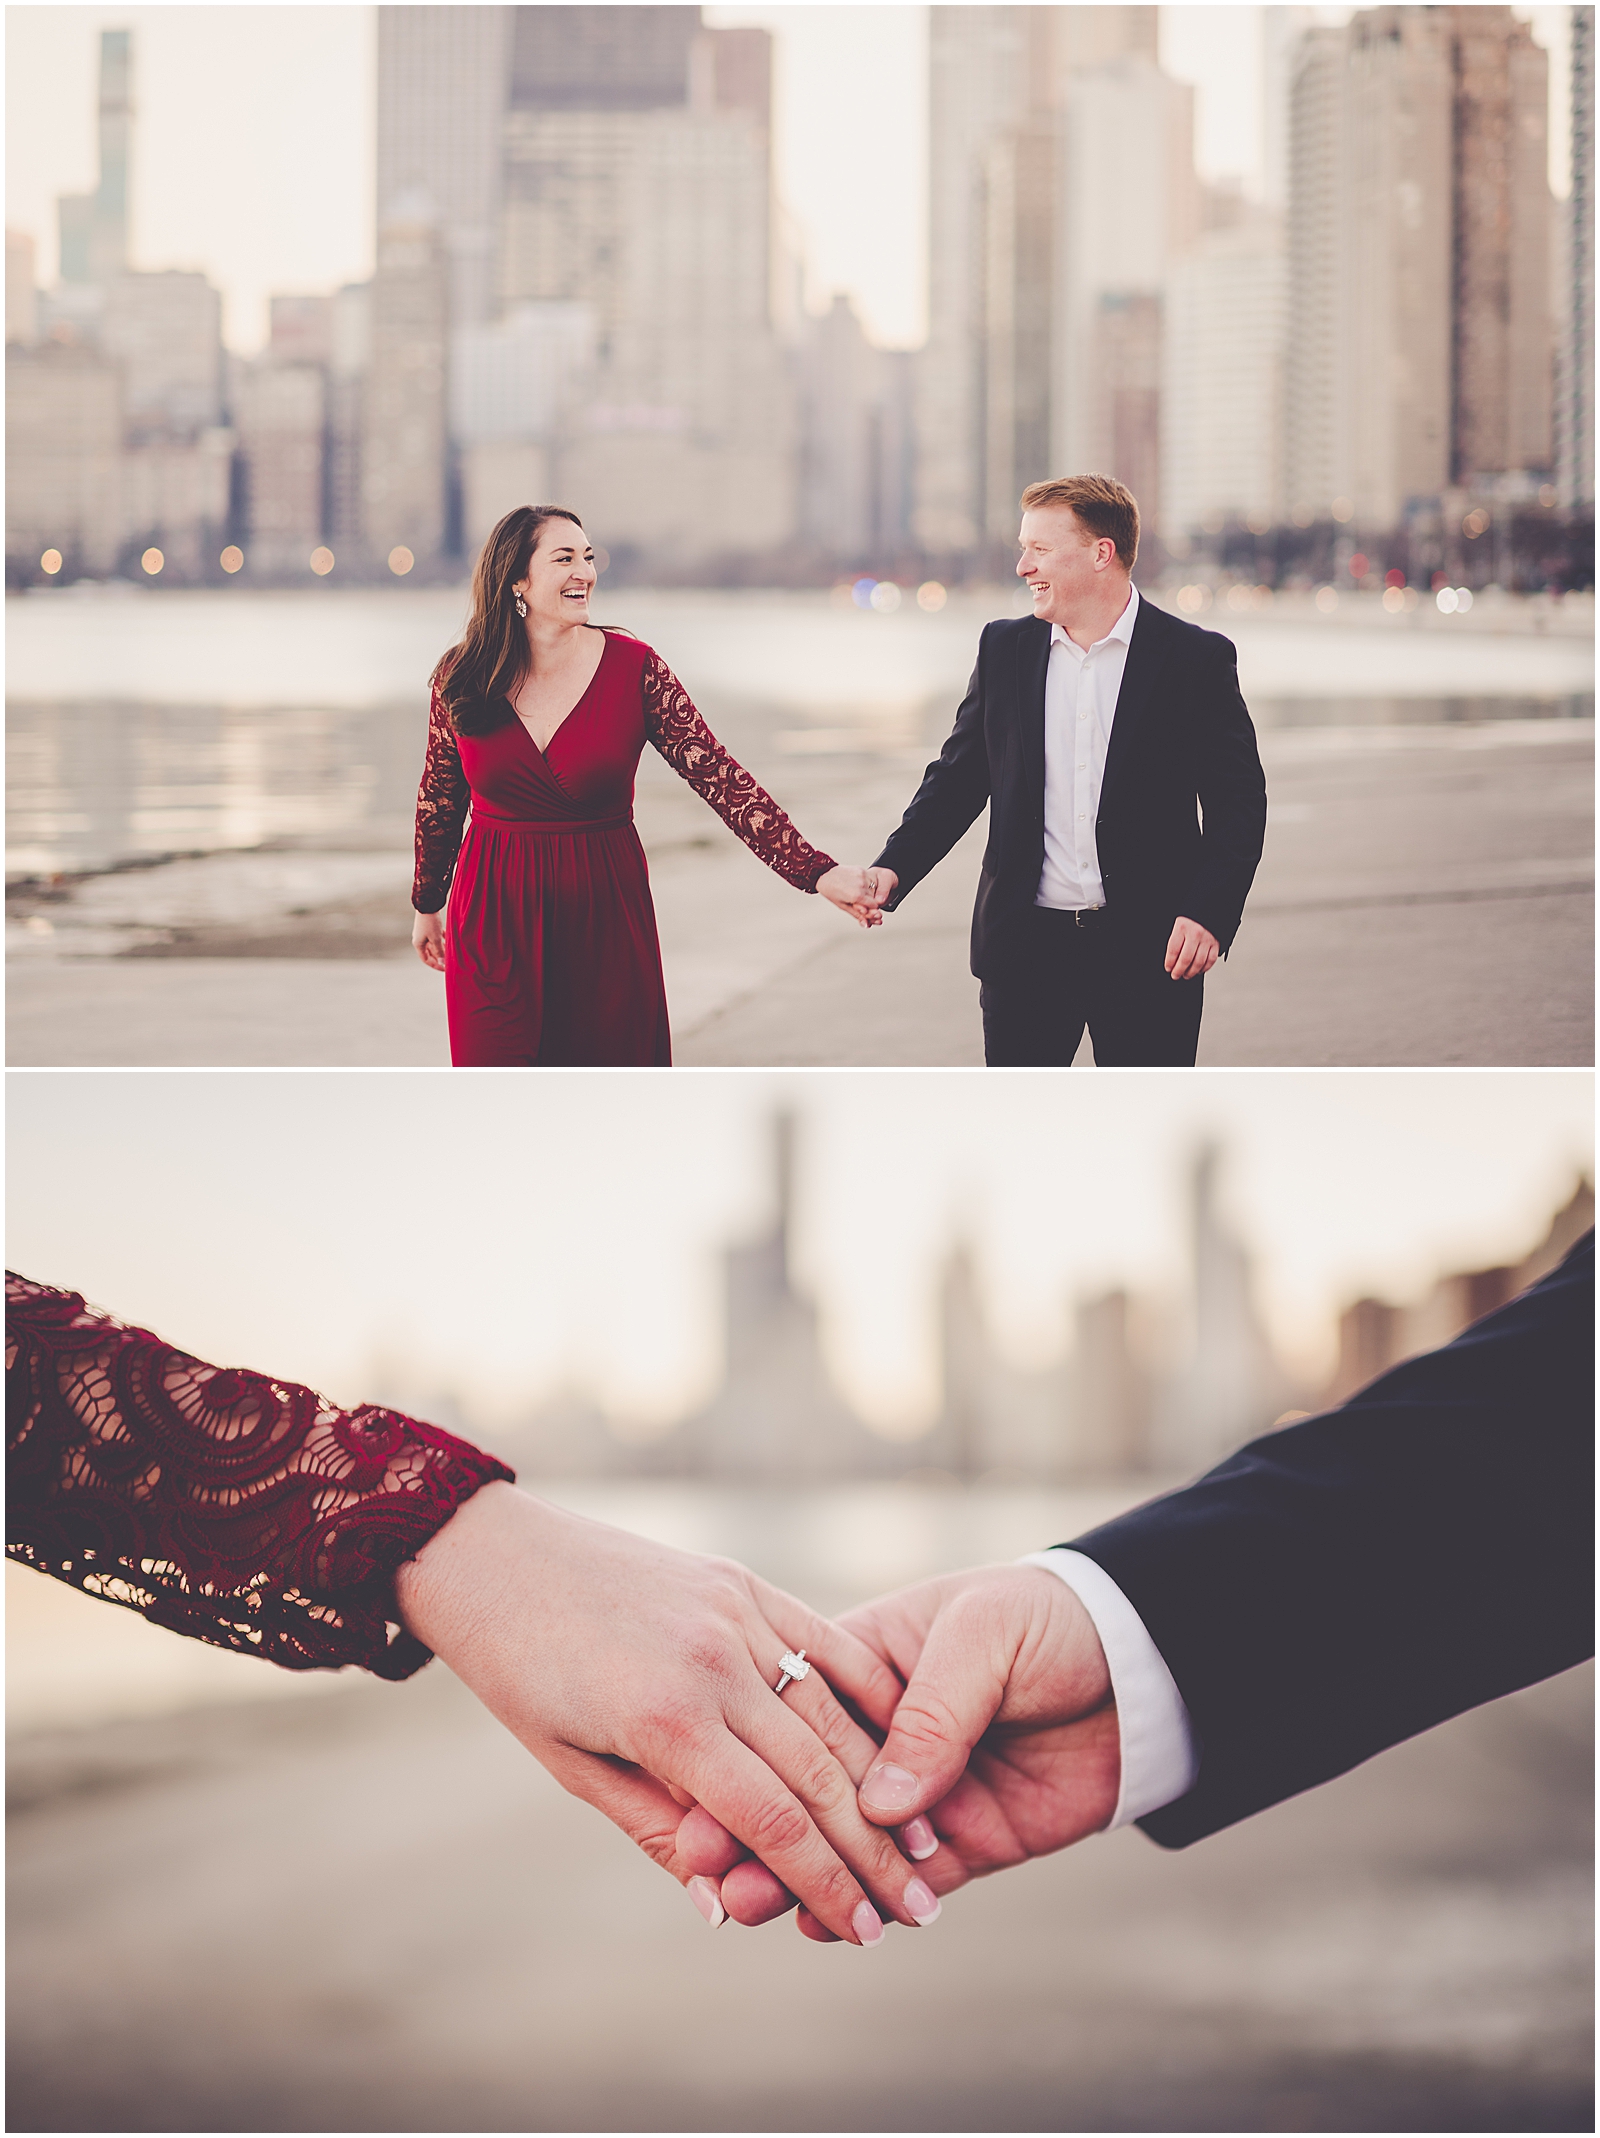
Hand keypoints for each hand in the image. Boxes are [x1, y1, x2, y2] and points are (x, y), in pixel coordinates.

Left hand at [393, 1482, 940, 1944]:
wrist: (497, 1557)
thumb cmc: (521, 1676)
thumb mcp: (574, 1768)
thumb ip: (659, 1831)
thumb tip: (722, 1908)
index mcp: (665, 1718)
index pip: (770, 1818)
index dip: (825, 1881)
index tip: (867, 1932)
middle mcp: (712, 1659)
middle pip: (817, 1772)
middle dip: (873, 1851)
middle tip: (920, 1911)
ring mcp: (732, 1611)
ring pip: (830, 1710)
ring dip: (883, 1783)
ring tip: (926, 1843)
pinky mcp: (739, 1580)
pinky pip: (821, 1639)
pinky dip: (866, 1691)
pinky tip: (903, 1737)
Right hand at [412, 908, 445, 970]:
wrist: (427, 904)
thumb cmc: (430, 922)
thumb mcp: (435, 939)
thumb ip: (439, 951)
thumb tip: (442, 962)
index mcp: (418, 944)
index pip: (426, 959)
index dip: (435, 965)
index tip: (445, 969)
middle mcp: (419, 939)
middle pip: (429, 953)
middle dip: (439, 957)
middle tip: (449, 962)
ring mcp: (423, 933)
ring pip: (433, 945)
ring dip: (441, 949)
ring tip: (450, 952)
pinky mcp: (428, 926)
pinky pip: (435, 936)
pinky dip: (442, 940)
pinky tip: (448, 940)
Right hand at [677, 1564, 1118, 1939]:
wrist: (1141, 1667)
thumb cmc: (1048, 1620)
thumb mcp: (983, 1637)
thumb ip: (934, 1712)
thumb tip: (880, 1802)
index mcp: (863, 1659)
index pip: (791, 1714)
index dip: (744, 1755)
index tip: (697, 1794)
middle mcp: (877, 1732)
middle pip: (802, 1786)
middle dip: (751, 1827)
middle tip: (706, 1871)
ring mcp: (918, 1793)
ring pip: (842, 1843)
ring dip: (794, 1876)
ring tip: (747, 1907)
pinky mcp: (961, 1842)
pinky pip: (905, 1883)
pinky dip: (863, 1905)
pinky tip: (819, 1925)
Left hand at [815, 864, 889, 927]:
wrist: (824, 875)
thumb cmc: (831, 891)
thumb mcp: (843, 906)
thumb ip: (858, 915)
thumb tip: (866, 924)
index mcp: (857, 895)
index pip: (875, 906)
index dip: (871, 910)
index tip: (867, 910)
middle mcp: (861, 885)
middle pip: (875, 898)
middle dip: (870, 903)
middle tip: (860, 903)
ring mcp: (862, 876)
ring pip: (873, 889)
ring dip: (868, 893)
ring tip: (856, 893)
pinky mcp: (861, 870)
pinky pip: (869, 880)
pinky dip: (866, 885)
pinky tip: (856, 886)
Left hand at [1164, 915, 1218, 979]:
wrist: (1211, 906)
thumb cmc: (1192, 917)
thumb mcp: (1179, 923)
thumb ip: (1175, 940)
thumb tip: (1171, 959)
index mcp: (1182, 927)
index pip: (1173, 950)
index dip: (1169, 962)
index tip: (1168, 968)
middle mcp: (1195, 934)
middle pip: (1186, 959)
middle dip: (1179, 970)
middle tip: (1175, 976)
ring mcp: (1207, 939)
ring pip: (1198, 962)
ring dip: (1191, 972)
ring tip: (1186, 975)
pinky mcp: (1217, 943)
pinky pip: (1210, 960)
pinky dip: (1204, 968)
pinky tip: (1198, 970)